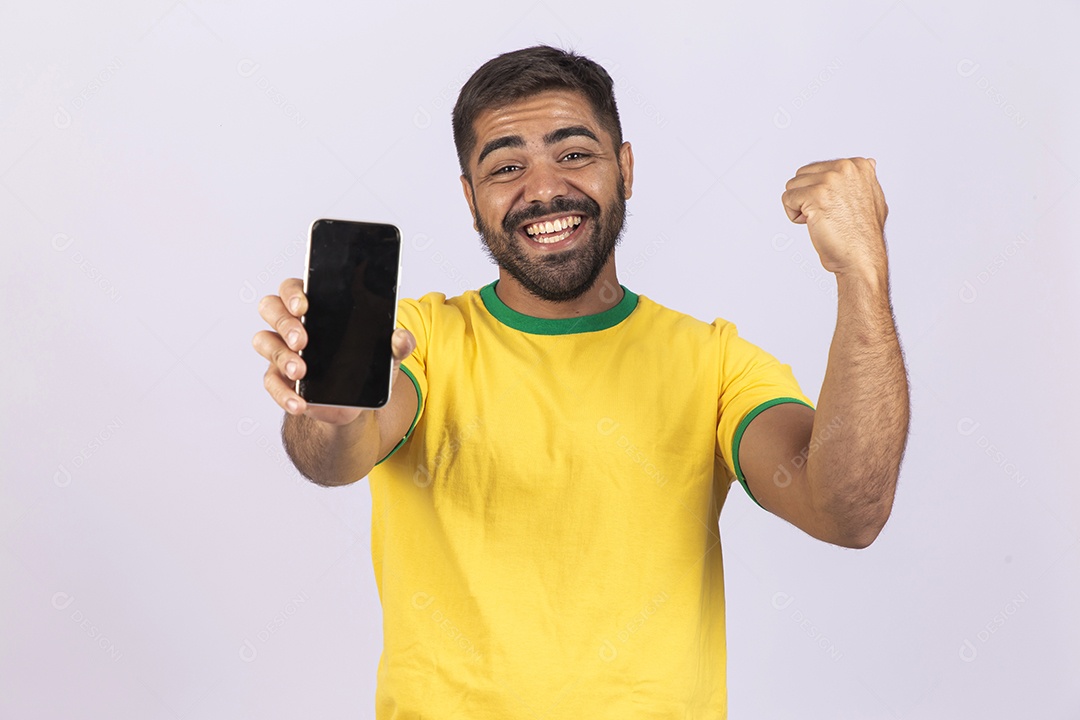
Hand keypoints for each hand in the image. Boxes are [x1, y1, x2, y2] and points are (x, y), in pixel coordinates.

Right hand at [252, 278, 415, 425]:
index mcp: (318, 308)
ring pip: (264, 341)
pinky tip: (299, 401)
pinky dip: (283, 393)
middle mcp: (293, 324)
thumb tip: (401, 338)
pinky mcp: (280, 378)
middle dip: (284, 322)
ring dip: (281, 356)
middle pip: (271, 307)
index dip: (292, 293)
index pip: (294, 288)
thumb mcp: (386, 355)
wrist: (355, 405)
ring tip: (301, 371)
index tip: (303, 306)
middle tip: (302, 340)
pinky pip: (270, 381)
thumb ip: (396, 344)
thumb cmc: (365, 366)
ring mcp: (283, 351)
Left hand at [781, 158, 888, 276]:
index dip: (819, 193)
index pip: (817, 170)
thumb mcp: (874, 198)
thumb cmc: (863, 236)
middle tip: (827, 216)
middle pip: (802, 176)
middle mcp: (846, 167)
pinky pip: (787, 198)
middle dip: (806, 198)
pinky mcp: (816, 194)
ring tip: (821, 220)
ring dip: (800, 207)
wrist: (861, 258)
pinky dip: (793, 215)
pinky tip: (814, 224)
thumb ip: (865, 179)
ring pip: (792, 186)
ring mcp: (831, 179)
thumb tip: (869, 162)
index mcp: (859, 165)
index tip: (837, 209)